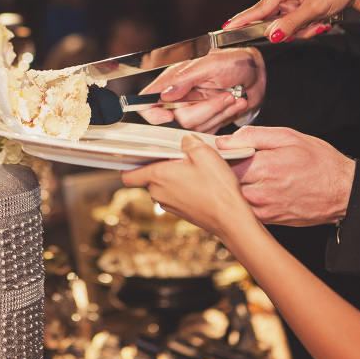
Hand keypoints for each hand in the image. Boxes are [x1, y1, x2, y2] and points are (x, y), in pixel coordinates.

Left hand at [121, 134, 257, 240]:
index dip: (129, 165)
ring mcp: (169, 205)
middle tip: (178, 157)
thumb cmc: (217, 188)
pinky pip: (174, 195)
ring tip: (192, 169)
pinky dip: (181, 187)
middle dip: (160, 165)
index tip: (136, 156)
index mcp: (158, 177)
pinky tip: (199, 182)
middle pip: (148, 177)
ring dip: (172, 177)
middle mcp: (159, 193)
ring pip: (162, 186)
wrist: (230, 218)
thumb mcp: (204, 153)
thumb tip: (185, 140)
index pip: (128, 176)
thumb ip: (189, 142)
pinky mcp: (180, 212)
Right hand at [138, 47, 265, 133]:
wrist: (258, 72)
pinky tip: (234, 103)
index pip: (149, 99)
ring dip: (220, 112)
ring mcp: (194, 109)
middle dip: (206, 110)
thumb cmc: (235, 61)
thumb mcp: (211, 63)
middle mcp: (181, 96)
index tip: (168, 115)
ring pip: (197, 127)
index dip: (152, 112)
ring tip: (232, 97)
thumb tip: (166, 95)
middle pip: (180, 119)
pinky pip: (211, 130)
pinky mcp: (208, 119)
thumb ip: (186, 78)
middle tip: (224, 96)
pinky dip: (226, 118)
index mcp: (174, 79)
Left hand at [217, 126, 355, 225]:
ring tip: (238, 175)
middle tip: (223, 163)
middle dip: (221, 173)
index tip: (215, 151)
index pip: (223, 163)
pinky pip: (245, 209)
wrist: (344, 192)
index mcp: (265, 168)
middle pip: (225, 183)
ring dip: (231, 188)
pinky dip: (242, 199)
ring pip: (233, 198)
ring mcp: (264, 210)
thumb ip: (253, 136)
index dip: (216, 156)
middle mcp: (261, 193)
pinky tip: (250, 188)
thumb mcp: (288, 137)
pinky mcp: (269, 221)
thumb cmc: (319, 161)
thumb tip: (225, 140)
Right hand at [224, 0, 359, 42]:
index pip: (260, 7)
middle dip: (291, 28)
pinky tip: (321, 20)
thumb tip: (271, 36)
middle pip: (274, 19)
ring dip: (303, 28)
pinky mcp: (299, 2)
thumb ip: (291, 24)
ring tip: (322, 21)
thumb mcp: (315, 9)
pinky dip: (307, 25)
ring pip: (286, 23)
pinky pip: (295, 21)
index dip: (243, 20)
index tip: (227, 29)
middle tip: (312, 24)